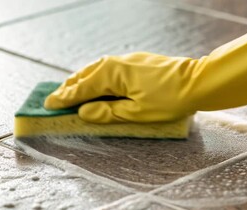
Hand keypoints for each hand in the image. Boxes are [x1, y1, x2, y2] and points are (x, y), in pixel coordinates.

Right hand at [45, 53, 197, 122]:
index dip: (64, 99)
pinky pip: (110, 68)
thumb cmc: (170, 99)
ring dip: (83, 81)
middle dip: (70, 88)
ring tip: (74, 92)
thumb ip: (108, 112)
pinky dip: (99, 77)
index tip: (48, 105)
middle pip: (85, 75)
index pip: (81, 88)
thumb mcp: (137, 113)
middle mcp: (116, 63)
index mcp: (112, 74)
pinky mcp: (138, 62)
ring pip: (97, 70)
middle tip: (56, 99)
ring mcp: (128, 60)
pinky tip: (100, 84)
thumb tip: (84, 112)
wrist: (198, 81)